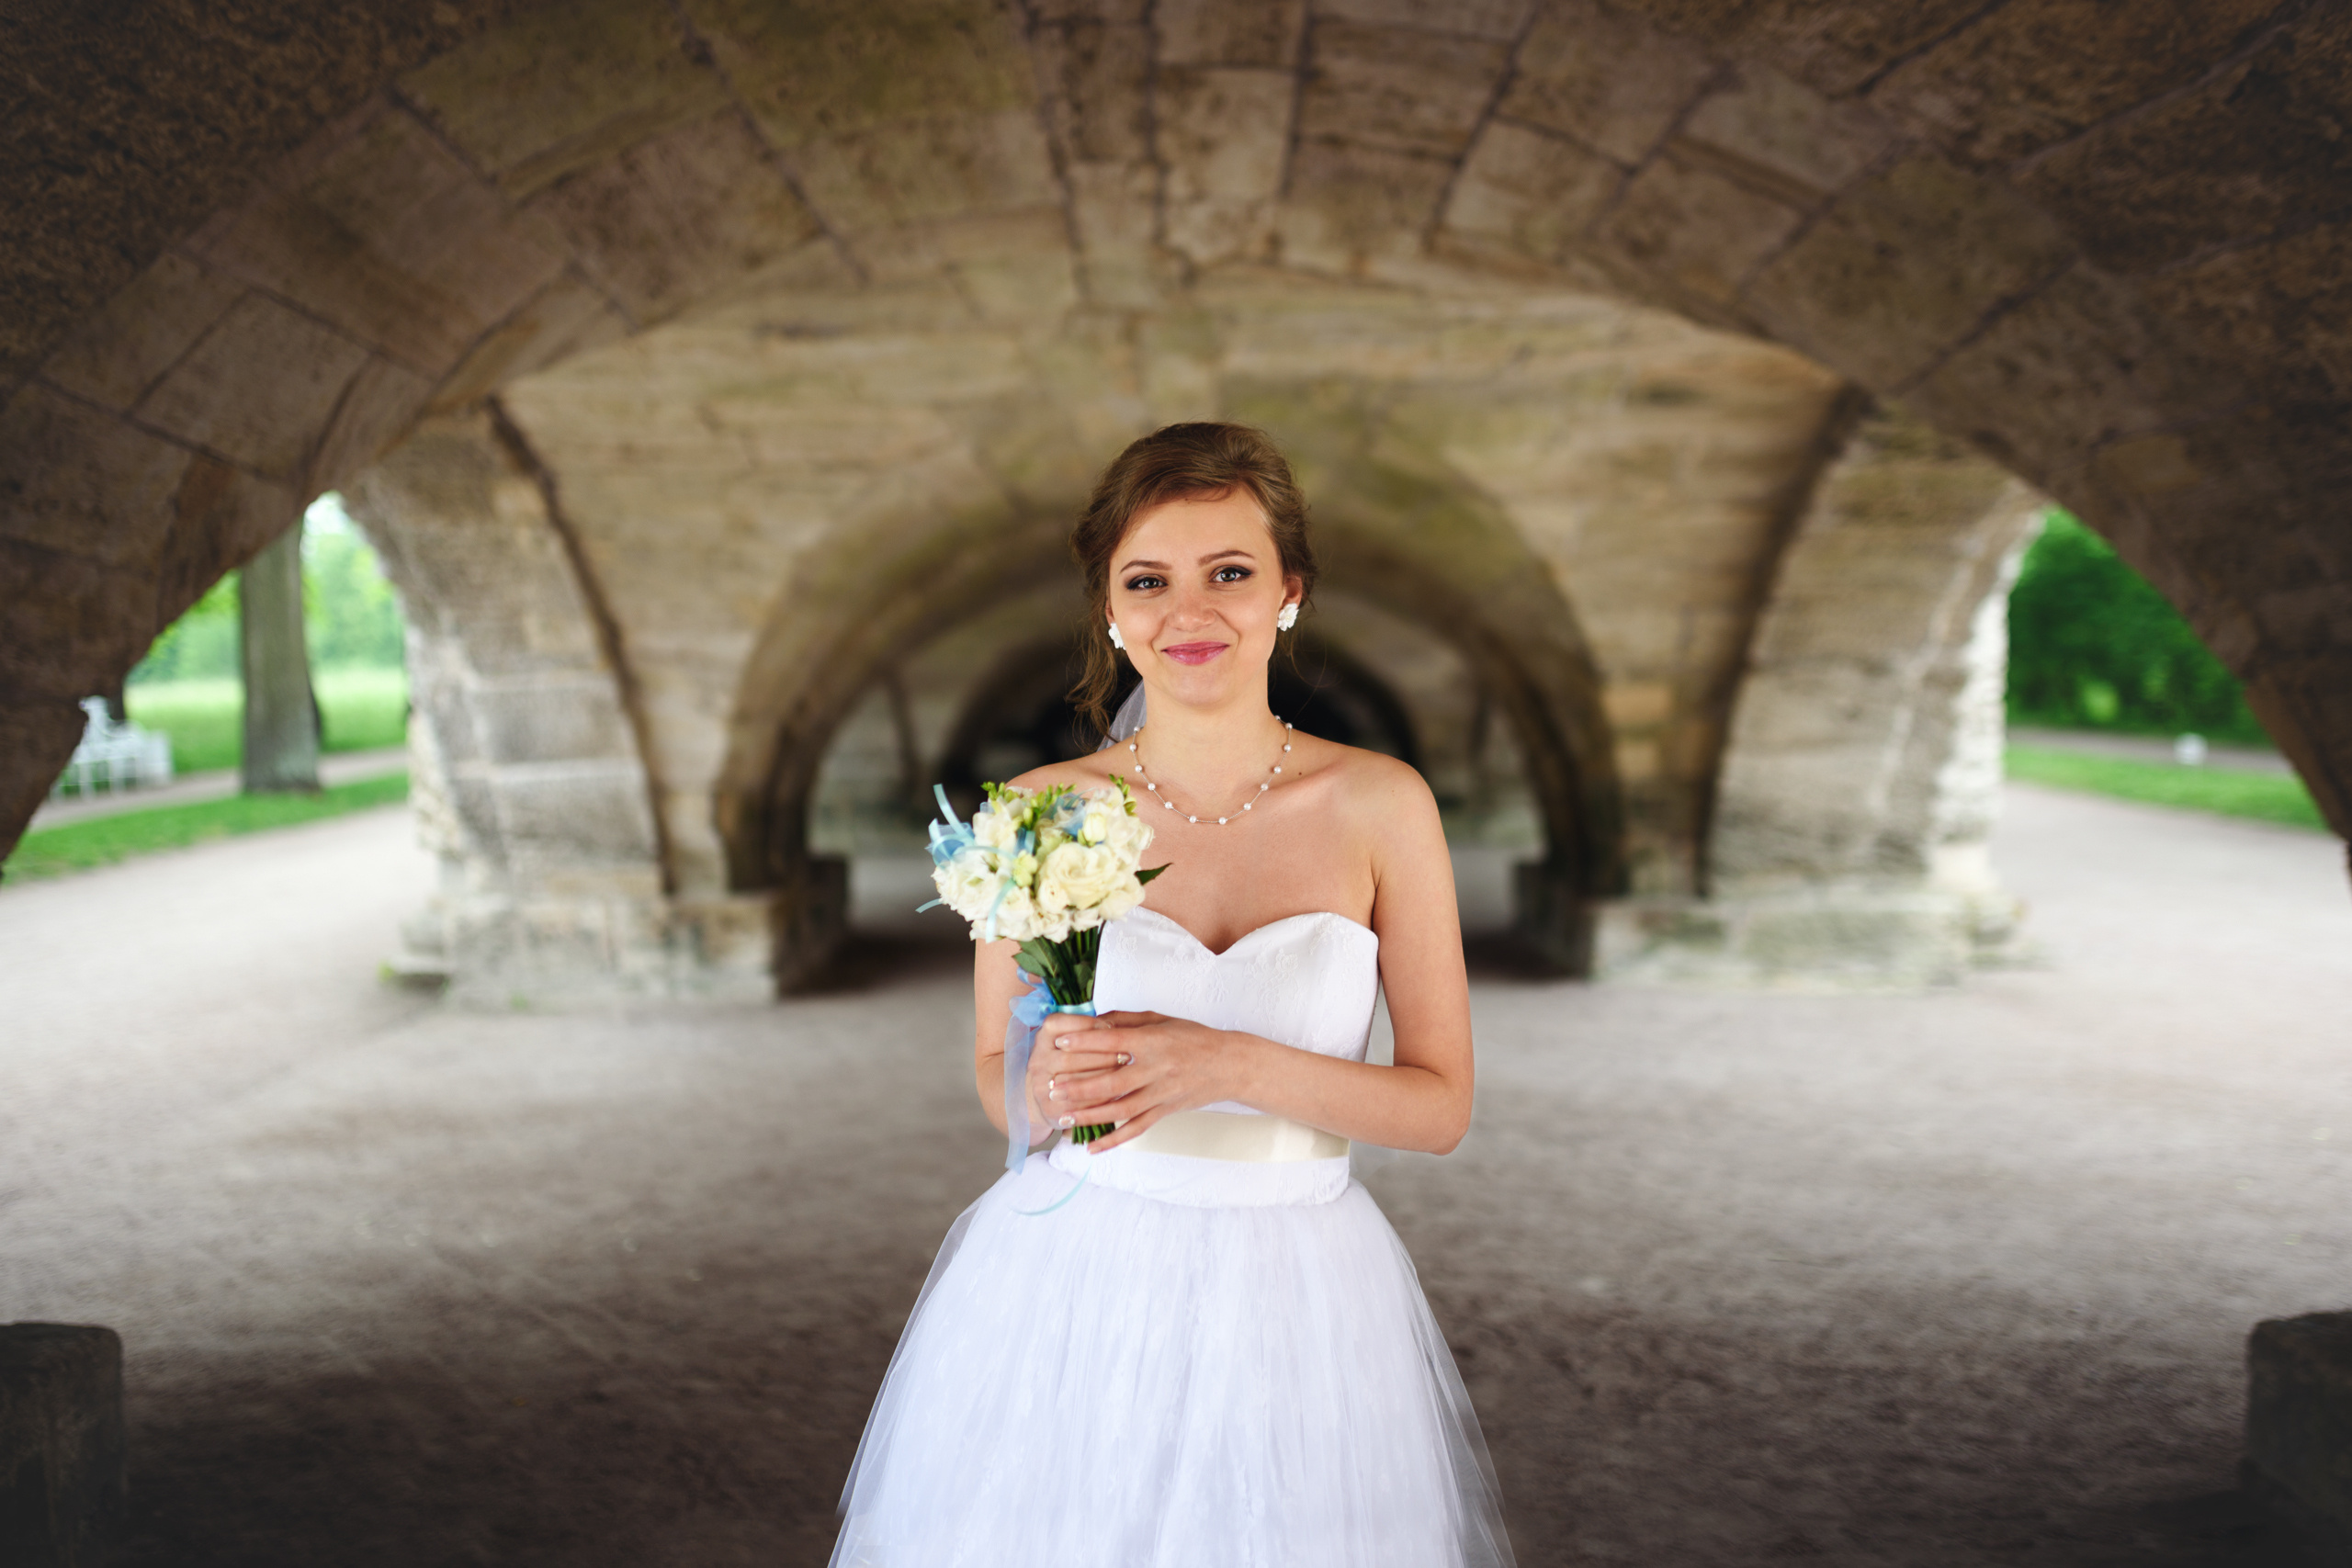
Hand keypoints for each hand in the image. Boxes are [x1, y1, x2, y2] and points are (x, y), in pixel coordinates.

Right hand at [1025, 1011, 1119, 1141]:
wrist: (1049, 1095)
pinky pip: (1079, 1105)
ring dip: (1103, 1079)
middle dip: (1102, 1056)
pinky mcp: (1050, 1109)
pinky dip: (1100, 1099)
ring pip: (1074, 1082)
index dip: (1088, 1026)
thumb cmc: (1071, 1061)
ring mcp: (1040, 1086)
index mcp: (1043, 1037)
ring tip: (1125, 1074)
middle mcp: (1037, 1060)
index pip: (1060, 1024)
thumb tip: (1113, 1027)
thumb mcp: (1075, 1039)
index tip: (1113, 1028)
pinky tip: (1117, 1094)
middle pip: (1069, 1057)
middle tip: (1127, 1056)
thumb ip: (1090, 1029)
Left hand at [1038, 1010, 1249, 1151]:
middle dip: (1079, 1086)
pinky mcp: (1165, 1111)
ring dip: (1090, 1115)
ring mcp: (1161, 1094)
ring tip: (1063, 1118)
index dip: (1085, 1043)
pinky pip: (1137, 1128)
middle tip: (1052, 1088)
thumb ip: (1127, 1020)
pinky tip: (1092, 1147)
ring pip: (1120, 1109)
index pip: (1113, 1042)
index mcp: (1153, 1042)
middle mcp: (1156, 1069)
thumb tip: (1095, 1020)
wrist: (1229, 1064)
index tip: (1059, 1044)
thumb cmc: (1193, 1037)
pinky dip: (1114, 1140)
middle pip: (1112, 1081)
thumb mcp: (1162, 1020)